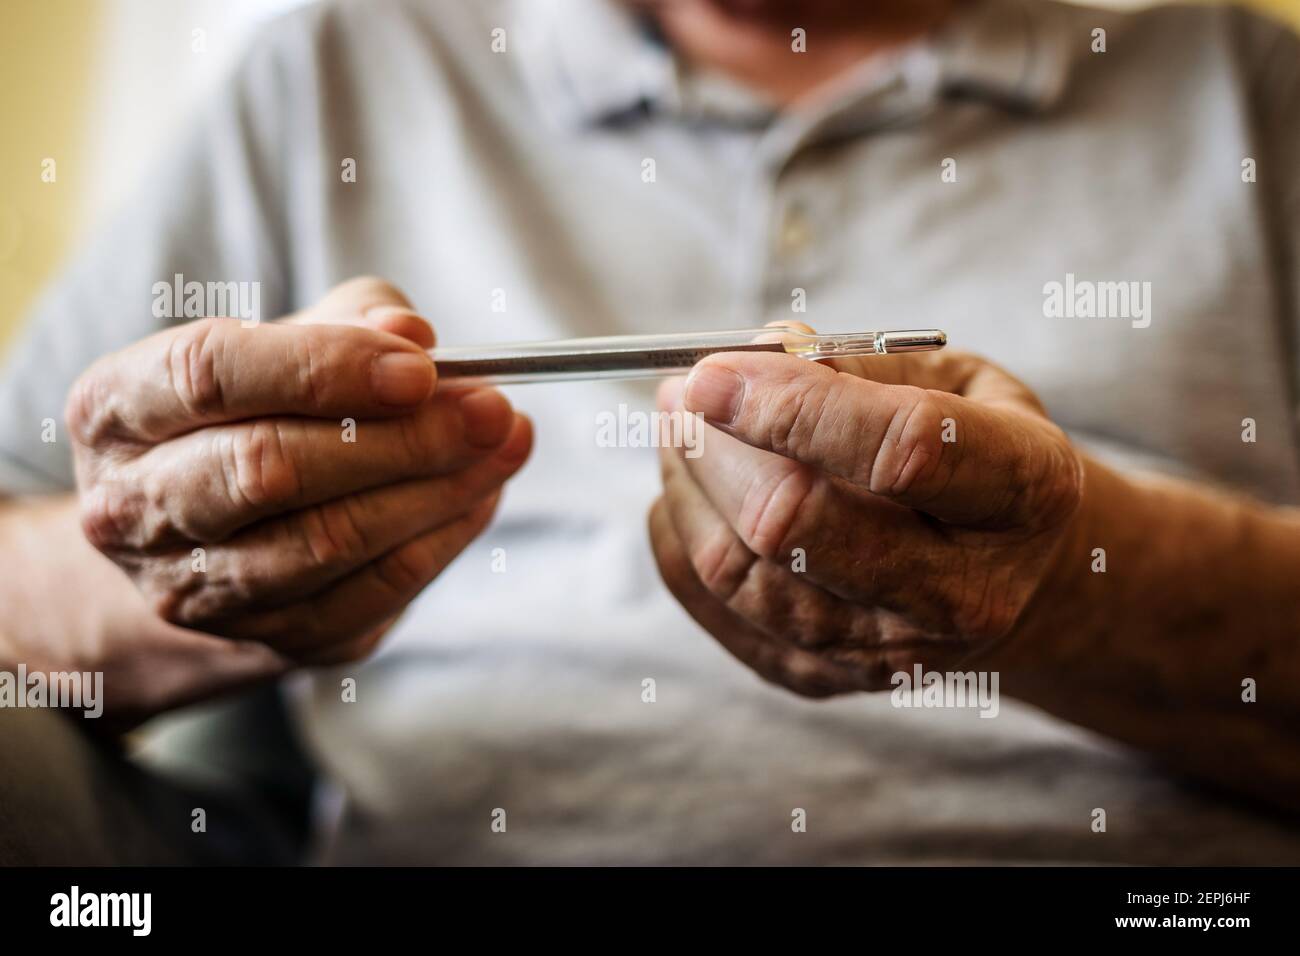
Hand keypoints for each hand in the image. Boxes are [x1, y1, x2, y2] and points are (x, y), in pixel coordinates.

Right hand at [67, 278, 530, 666]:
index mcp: (116, 411)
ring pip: (326, 542)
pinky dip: (440, 540)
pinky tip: (482, 493)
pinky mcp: (268, 639)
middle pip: (267, 469)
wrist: (201, 542)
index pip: (210, 374)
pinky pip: (370, 594)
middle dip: (397, 437)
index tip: (421, 365)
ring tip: (506, 444)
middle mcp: (133, 508)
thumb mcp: (280, 341)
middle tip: (488, 409)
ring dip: (435, 490)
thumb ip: (348, 320)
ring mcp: (195, 588)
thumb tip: (412, 337)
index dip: (323, 367)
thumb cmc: (250, 414)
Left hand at [649, 327, 1081, 696]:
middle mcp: (962, 594)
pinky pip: (718, 607)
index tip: (711, 371)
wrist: (1028, 587)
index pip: (898, 452)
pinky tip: (691, 490)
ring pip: (741, 572)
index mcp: (1021, 495)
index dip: (791, 407)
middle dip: (714, 448)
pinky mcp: (829, 680)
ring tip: (680, 430)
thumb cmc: (985, 460)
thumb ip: (867, 364)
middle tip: (680, 392)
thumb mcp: (963, 383)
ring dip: (688, 487)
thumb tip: (760, 353)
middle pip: (796, 526)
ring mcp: (890, 652)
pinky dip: (682, 537)